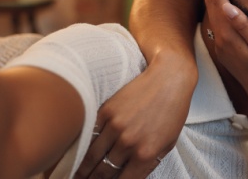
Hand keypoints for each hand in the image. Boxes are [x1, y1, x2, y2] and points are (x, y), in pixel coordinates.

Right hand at [74, 52, 196, 177]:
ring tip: (76, 177)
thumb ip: (149, 163)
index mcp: (147, 153)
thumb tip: (130, 177)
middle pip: (103, 172)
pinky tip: (75, 156)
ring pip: (91, 157)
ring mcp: (115, 126)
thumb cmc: (173, 111)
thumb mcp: (168, 142)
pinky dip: (80, 149)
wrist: (169, 78)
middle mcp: (129, 142)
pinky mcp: (105, 112)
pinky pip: (89, 137)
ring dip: (81, 170)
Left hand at [200, 0, 247, 95]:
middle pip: (211, 4)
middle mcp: (220, 37)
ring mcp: (220, 42)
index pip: (219, 2)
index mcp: (228, 34)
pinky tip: (216, 0)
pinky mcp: (224, 46)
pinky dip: (214, 4)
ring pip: (211, 12)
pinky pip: (215, 20)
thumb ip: (244, 26)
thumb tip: (228, 7)